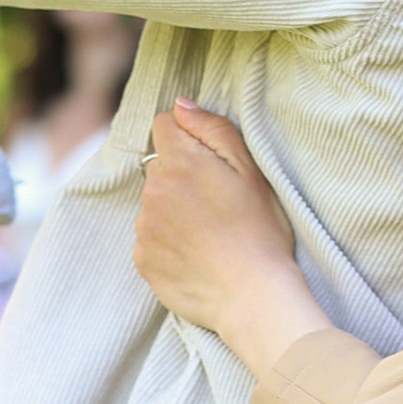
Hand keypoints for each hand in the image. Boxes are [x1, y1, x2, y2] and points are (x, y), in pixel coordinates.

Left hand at [134, 103, 320, 367]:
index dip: (187, 137)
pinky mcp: (142, 259)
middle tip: (216, 202)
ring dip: (173, 210)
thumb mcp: (250, 170)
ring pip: (154, 203)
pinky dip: (168, 242)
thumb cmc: (260, 232)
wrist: (253, 297)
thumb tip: (180, 106)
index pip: (163, 125)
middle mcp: (153, 191)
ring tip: (209, 234)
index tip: (210, 162)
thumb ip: (212, 129)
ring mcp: (145, 228)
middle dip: (181, 175)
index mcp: (179, 162)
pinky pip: (150, 238)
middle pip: (159, 166)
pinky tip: (197, 255)